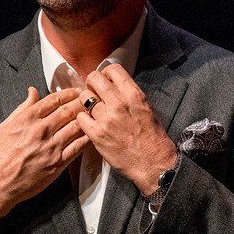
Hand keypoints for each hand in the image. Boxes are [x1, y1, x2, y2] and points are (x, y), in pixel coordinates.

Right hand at [0, 87, 88, 224]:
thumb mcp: (5, 126)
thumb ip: (22, 108)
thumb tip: (33, 91)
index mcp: (27, 119)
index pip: (54, 100)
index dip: (69, 93)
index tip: (76, 90)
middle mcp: (41, 130)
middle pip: (68, 110)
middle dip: (82, 102)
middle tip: (90, 98)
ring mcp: (51, 147)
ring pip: (76, 126)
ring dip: (87, 118)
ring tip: (95, 112)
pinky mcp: (58, 163)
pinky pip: (78, 147)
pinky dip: (87, 138)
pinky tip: (93, 132)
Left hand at [77, 64, 176, 195]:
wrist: (153, 163)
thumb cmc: (152, 138)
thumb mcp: (146, 108)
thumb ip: (129, 96)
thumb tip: (114, 87)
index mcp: (134, 95)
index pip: (113, 70)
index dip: (105, 73)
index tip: (105, 80)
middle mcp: (119, 103)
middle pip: (94, 79)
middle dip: (91, 83)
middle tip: (93, 91)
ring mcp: (106, 119)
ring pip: (84, 98)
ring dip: (86, 103)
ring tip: (92, 110)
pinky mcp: (97, 134)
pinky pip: (80, 118)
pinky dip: (83, 119)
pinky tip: (90, 124)